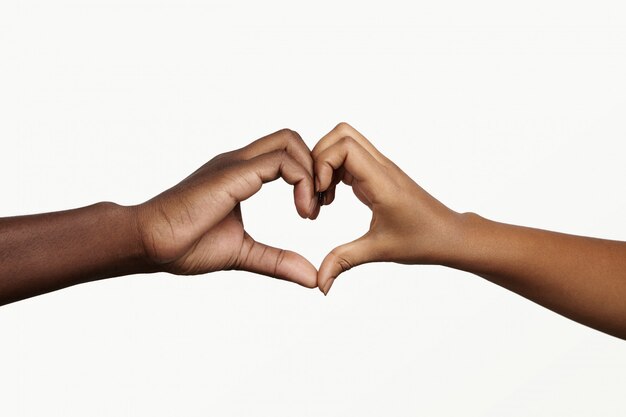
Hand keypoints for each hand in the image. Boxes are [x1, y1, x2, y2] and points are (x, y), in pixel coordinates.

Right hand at [136, 129, 319, 287]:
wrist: (149, 244)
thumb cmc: (185, 246)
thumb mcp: (244, 253)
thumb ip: (278, 261)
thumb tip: (311, 277)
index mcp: (241, 174)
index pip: (285, 153)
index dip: (309, 176)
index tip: (312, 211)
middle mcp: (239, 162)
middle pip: (291, 138)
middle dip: (317, 167)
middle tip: (319, 205)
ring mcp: (235, 164)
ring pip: (290, 142)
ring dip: (312, 174)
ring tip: (310, 211)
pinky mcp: (233, 174)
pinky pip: (280, 162)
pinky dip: (302, 181)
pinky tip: (301, 211)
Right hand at [313, 123, 461, 293]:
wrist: (449, 236)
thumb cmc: (422, 240)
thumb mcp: (378, 251)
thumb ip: (343, 261)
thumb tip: (319, 284)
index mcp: (382, 181)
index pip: (345, 146)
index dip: (323, 164)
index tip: (320, 194)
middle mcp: (381, 167)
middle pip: (341, 133)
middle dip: (318, 158)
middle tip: (315, 191)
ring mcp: (379, 168)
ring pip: (344, 141)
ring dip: (325, 164)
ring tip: (323, 197)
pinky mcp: (377, 174)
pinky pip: (348, 158)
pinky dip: (333, 172)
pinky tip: (331, 198)